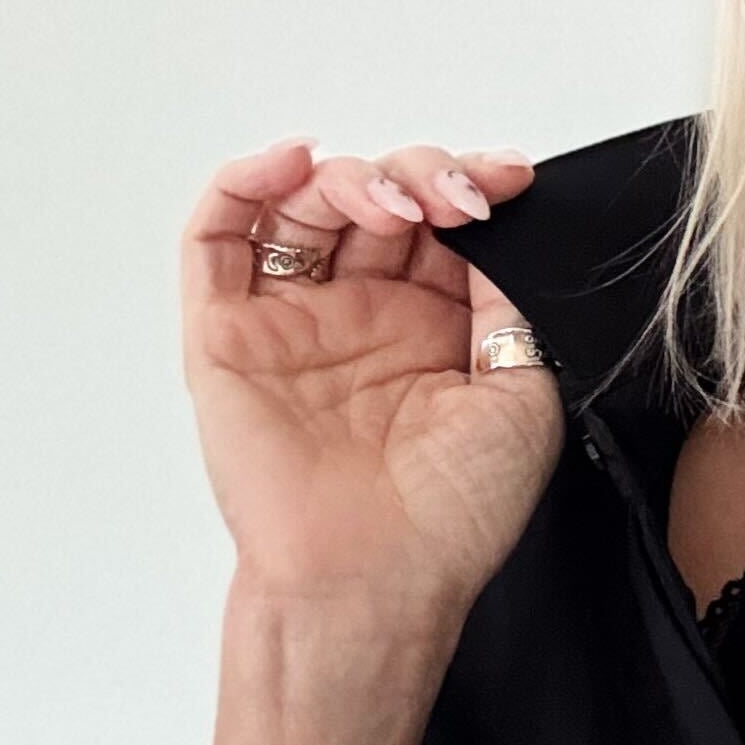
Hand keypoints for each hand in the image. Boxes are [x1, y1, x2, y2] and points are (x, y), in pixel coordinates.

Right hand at [181, 134, 564, 624]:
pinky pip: (218, 239)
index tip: (511, 178)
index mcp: (436, 326)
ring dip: (350, 177)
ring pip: (307, 205)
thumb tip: (498, 234)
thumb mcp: (525, 394)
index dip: (476, 187)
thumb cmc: (454, 514)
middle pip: (380, 200)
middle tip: (456, 202)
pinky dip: (245, 184)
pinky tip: (290, 165)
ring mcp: (296, 319)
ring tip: (392, 203)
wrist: (378, 579)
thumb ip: (509, 306)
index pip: (448, 226)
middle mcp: (365, 314)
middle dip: (423, 178)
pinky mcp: (229, 334)